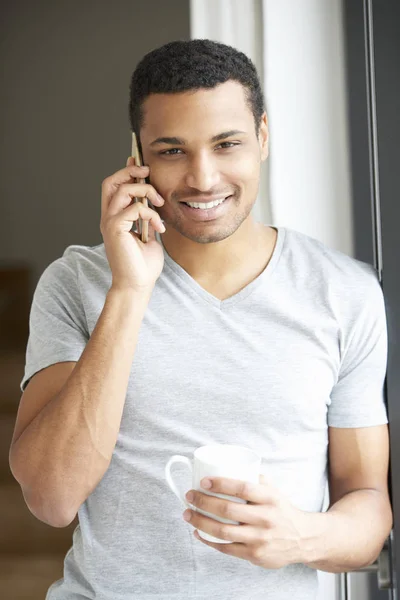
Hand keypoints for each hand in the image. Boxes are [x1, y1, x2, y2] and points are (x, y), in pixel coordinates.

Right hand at [100, 158, 165, 292]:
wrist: (137, 286)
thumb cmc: (143, 265)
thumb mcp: (149, 235)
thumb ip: (148, 218)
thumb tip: (154, 203)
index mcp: (114, 218)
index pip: (114, 187)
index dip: (125, 172)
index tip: (141, 164)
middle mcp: (108, 218)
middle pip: (111, 182)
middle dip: (129, 171)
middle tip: (147, 172)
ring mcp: (110, 223)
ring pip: (122, 190)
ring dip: (145, 191)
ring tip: (159, 202)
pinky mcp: (115, 229)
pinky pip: (133, 208)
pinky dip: (150, 213)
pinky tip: (159, 228)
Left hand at [182, 475, 309, 568]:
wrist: (304, 539)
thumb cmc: (282, 510)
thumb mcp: (274, 491)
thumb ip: (255, 479)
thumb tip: (230, 465)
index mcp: (270, 498)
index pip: (243, 488)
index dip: (221, 484)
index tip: (203, 481)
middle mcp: (266, 518)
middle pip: (228, 510)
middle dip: (203, 502)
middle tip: (189, 496)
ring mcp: (260, 539)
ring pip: (223, 531)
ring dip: (201, 522)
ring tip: (188, 514)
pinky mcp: (255, 555)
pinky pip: (226, 548)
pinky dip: (209, 541)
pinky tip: (199, 532)